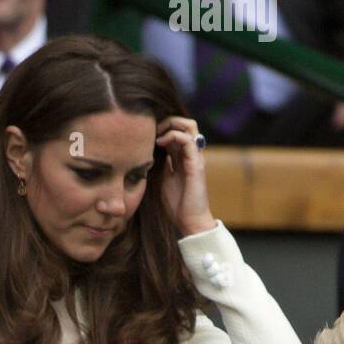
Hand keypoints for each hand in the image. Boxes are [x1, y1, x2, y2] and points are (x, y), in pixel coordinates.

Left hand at [156, 115, 216, 238]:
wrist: (189, 222)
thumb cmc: (176, 205)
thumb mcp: (162, 180)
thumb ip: (159, 166)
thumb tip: (147, 155)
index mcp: (183, 157)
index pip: (178, 131)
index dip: (163, 127)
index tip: (147, 134)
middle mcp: (191, 154)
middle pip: (186, 123)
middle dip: (168, 121)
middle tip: (152, 131)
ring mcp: (195, 157)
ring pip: (189, 126)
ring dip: (171, 125)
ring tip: (156, 135)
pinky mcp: (196, 164)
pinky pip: (188, 140)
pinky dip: (173, 136)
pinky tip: (160, 143)